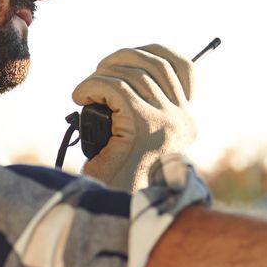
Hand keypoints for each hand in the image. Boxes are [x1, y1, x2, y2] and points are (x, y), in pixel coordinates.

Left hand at [71, 44, 198, 190]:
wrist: (116, 215)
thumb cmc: (118, 179)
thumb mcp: (138, 140)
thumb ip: (143, 110)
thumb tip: (124, 72)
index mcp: (186, 123)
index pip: (183, 68)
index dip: (154, 52)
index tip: (129, 57)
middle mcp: (183, 120)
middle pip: (155, 65)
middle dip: (121, 60)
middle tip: (98, 74)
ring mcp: (166, 122)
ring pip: (132, 75)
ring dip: (101, 76)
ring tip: (85, 92)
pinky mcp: (143, 125)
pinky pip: (116, 88)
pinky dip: (93, 86)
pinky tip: (79, 97)